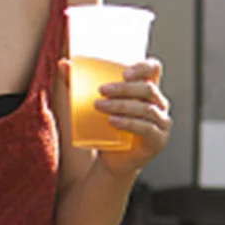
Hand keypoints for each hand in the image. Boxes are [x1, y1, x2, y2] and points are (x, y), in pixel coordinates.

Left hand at [79, 58, 170, 174]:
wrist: (110, 161)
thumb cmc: (104, 129)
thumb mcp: (89, 105)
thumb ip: (76, 85)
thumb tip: (63, 63)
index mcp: (147, 90)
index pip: (153, 69)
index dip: (142, 67)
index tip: (123, 72)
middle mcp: (159, 104)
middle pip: (148, 88)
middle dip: (124, 88)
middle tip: (101, 91)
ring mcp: (161, 123)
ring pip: (146, 108)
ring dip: (122, 105)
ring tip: (100, 106)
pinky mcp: (158, 140)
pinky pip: (147, 128)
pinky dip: (129, 123)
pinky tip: (113, 121)